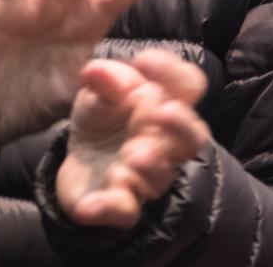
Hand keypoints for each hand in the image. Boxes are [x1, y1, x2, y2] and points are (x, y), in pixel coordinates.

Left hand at [57, 50, 210, 227]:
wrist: (79, 162)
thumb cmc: (103, 119)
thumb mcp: (98, 92)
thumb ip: (104, 80)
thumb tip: (96, 72)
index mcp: (167, 106)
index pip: (189, 86)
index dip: (174, 73)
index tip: (145, 61)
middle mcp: (166, 143)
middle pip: (193, 138)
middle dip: (182, 125)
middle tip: (164, 112)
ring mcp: (146, 177)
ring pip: (162, 177)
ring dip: (151, 167)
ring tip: (133, 154)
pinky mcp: (121, 205)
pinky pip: (124, 212)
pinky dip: (107, 209)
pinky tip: (89, 205)